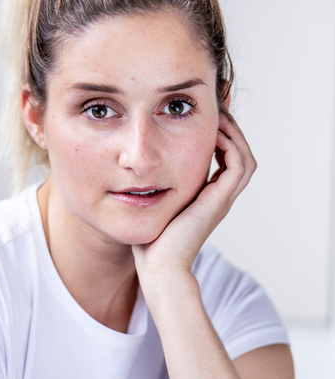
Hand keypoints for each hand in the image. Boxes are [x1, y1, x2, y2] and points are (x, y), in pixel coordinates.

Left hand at [132, 115, 256, 278]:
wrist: (158, 266)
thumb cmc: (149, 241)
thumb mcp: (151, 206)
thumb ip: (151, 189)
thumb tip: (132, 173)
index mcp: (205, 198)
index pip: (224, 162)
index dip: (218, 139)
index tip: (203, 120)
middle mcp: (218, 197)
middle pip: (240, 156)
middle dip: (230, 131)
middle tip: (216, 112)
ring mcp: (221, 200)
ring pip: (245, 158)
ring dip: (234, 135)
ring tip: (218, 117)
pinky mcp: (218, 201)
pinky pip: (238, 166)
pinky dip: (231, 146)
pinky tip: (212, 134)